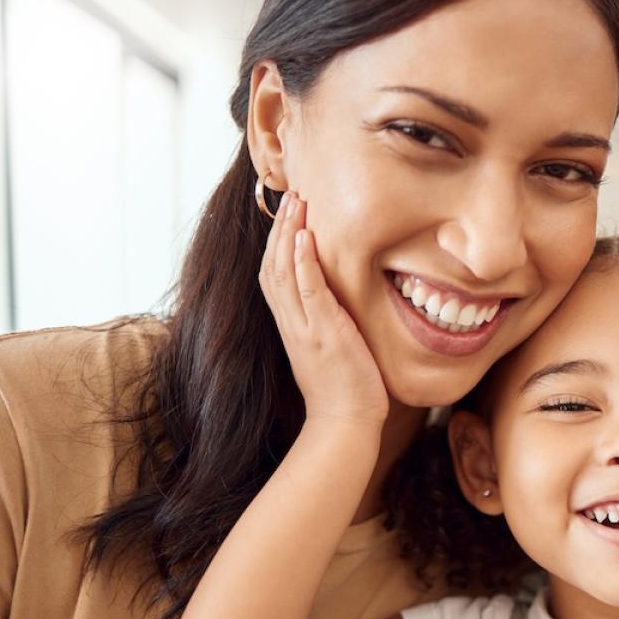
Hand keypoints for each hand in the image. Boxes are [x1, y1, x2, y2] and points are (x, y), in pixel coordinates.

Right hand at [259, 192, 389, 432]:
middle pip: (273, 265)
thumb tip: (340, 304)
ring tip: (296, 202)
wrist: (344, 424)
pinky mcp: (323, 334)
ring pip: (285, 271)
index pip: (275, 274)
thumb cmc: (345, 390)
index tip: (288, 213)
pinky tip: (305, 237)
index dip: (277, 242)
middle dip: (279, 227)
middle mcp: (292, 323)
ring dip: (288, 233)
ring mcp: (304, 328)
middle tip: (291, 194)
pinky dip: (304, 262)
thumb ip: (329, 323)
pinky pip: (308, 292)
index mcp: (292, 325)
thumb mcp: (332, 348)